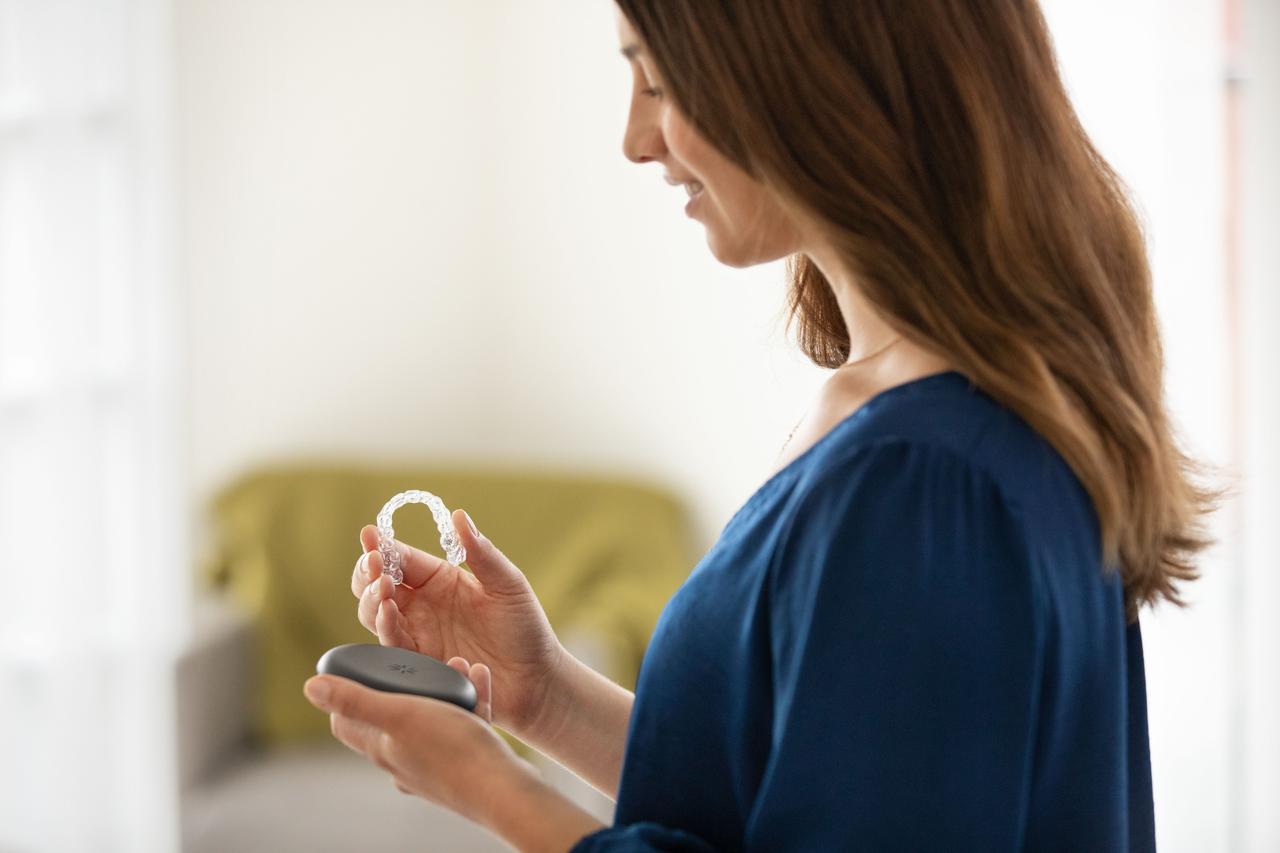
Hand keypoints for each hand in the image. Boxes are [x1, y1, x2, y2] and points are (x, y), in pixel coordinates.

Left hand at [302, 655, 531, 825]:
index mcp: (381, 749)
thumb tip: (309, 686)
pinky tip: (481, 678)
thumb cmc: (451, 751)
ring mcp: (433, 766)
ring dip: (445, 687)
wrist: (502, 790)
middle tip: (423, 660)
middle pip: (391, 716)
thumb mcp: (400, 713)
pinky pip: (463, 725)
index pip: (346, 722)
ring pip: (433, 716)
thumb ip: (356, 699)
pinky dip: (471, 700)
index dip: (349, 691)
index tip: (365, 666)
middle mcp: (402, 761)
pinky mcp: (464, 765)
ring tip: (460, 665)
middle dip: (408, 682)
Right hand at [350, 511, 566, 737]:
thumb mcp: (507, 584)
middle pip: (376, 585)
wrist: (535, 679)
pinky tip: (389, 613)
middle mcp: (421, 606)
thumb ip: (482, 553)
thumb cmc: (525, 627)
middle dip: (367, 572)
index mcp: (439, 579)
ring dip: (372, 600)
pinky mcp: (419, 663)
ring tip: (384, 587)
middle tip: (373, 564)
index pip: (401, 558)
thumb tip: (458, 516)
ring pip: (374, 614)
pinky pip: (392, 645)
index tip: (370, 535)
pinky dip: (386, 628)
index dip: (382, 546)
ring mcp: (417, 635)